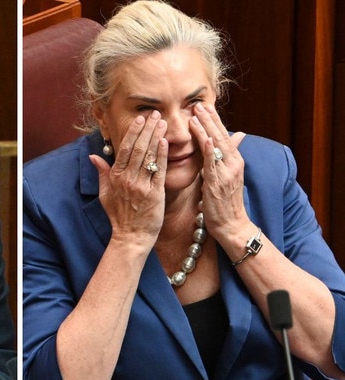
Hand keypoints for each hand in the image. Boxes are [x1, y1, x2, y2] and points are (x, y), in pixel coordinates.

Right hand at [89, 111, 167, 245]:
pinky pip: (158, 170)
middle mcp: (127, 179)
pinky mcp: (154, 194)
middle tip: (155, 114)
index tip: (140, 119)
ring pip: (148, 156)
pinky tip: (166, 142)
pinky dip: (161, 155)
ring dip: (156, 137)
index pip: (124, 149)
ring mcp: (140, 186)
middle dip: (147, 129)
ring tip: (163, 122)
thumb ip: (101, 173)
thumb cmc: (119, 216)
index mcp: (115, 177)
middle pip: (137, 148)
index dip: (133, 132)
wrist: (131, 237)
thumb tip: (93, 156)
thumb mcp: (105, 194)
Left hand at [189, 103, 248, 237]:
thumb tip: (232, 140)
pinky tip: (206, 139)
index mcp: (234, 162)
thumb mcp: (226, 177)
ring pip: (217, 147)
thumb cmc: (224, 203)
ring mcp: (227, 174)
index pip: (223, 136)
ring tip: (196, 114)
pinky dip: (211, 151)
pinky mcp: (218, 184)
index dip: (214, 120)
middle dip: (210, 119)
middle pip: (221, 136)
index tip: (204, 106)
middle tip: (198, 103)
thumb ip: (224, 158)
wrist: (231, 225)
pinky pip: (214, 165)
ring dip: (207, 129)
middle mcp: (233, 164)